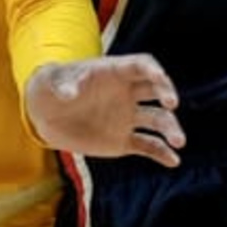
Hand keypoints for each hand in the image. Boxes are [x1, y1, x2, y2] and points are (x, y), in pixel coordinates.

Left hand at [26, 53, 182, 165]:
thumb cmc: (52, 88)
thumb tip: (69, 93)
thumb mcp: (51, 82)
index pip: (142, 65)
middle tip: (173, 104)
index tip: (160, 76)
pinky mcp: (124, 141)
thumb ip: (63, 86)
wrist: (47, 114)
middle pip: (157, 90)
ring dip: (171, 130)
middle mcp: (128, 94)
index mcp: (116, 74)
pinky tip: (172, 161)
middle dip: (168, 94)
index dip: (153, 69)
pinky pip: (148, 146)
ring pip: (158, 120)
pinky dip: (161, 153)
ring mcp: (128, 118)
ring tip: (179, 142)